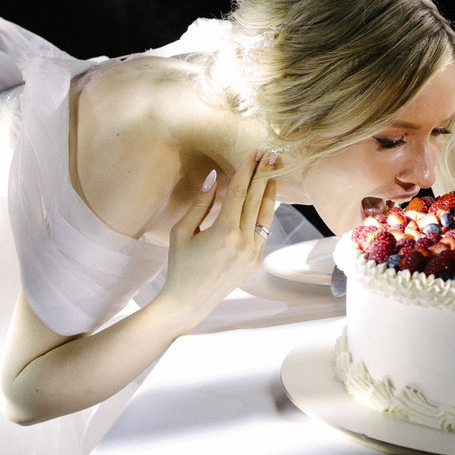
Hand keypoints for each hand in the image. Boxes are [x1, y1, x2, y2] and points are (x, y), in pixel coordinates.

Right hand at [158, 149, 280, 326]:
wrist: (189, 301)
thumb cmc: (180, 265)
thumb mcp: (183, 232)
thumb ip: (201, 204)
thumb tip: (214, 178)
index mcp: (224, 233)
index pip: (239, 193)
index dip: (247, 171)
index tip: (254, 153)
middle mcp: (244, 242)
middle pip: (256, 200)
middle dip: (263, 174)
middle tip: (270, 154)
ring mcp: (253, 253)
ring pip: (266, 215)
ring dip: (270, 192)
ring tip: (274, 171)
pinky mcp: (256, 261)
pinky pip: (263, 231)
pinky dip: (265, 212)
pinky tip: (266, 199)